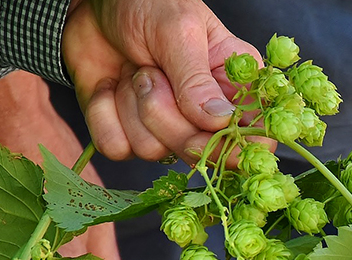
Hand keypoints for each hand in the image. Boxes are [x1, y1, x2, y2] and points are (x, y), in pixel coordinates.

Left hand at [62, 0, 259, 161]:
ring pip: (152, 151)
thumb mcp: (178, 32)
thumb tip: (219, 122)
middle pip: (198, 152)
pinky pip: (117, 148)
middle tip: (152, 75)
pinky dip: (104, 114)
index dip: (233, 148)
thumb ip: (197, 80)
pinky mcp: (129, 133)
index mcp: (233, 85)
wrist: (97, 2)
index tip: (209, 131)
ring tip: (135, 71)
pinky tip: (110, 86)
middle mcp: (203, 114)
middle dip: (167, 116)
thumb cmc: (148, 4)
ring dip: (131, 107)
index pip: (253, 138)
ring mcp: (165, 127)